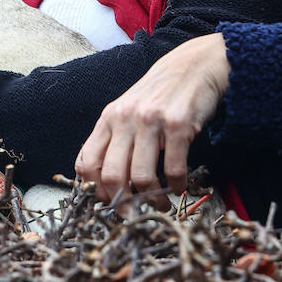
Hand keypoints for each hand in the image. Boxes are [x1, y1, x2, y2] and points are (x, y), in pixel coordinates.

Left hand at [75, 32, 229, 207]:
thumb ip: (115, 140)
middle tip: (134, 215)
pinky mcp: (178, 124)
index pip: (86, 162)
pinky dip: (176, 186)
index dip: (95, 191)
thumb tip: (105, 184)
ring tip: (161, 205)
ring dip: (152, 200)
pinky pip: (173, 168)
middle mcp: (125, 118)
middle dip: (122, 204)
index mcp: (109, 118)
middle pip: (111, 175)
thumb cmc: (160, 95)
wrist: (194, 66)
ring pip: (140, 177)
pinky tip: (180, 188)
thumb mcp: (129, 111)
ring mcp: (151, 120)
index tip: (109, 204)